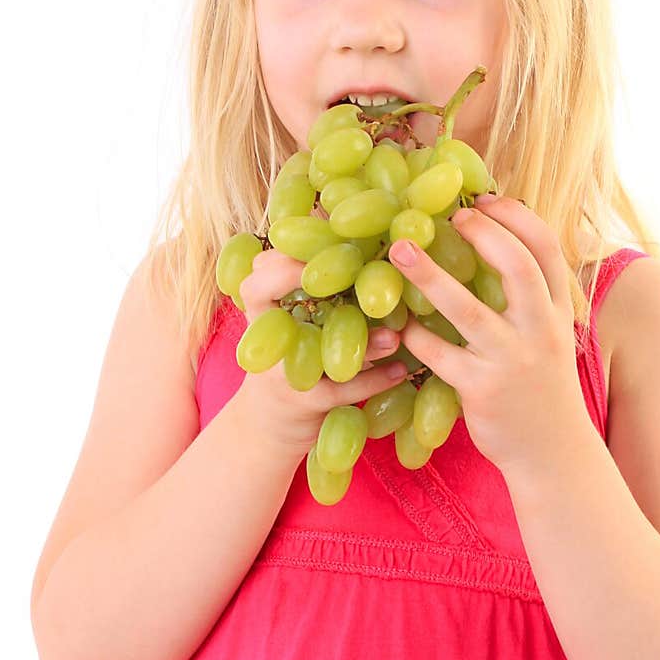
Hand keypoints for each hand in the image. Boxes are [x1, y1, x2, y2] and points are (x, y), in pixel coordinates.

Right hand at [234, 247, 406, 457]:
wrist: (268, 428)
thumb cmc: (295, 362)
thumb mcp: (297, 325)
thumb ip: (316, 289)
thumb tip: (355, 231)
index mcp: (264, 314)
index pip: (257, 277)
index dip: (284, 257)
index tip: (327, 239)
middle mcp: (267, 339)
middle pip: (266, 299)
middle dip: (303, 278)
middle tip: (356, 268)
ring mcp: (281, 373)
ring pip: (316, 350)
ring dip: (361, 342)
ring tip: (396, 335)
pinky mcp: (304, 405)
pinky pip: (341, 391)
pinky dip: (375, 380)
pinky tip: (402, 371)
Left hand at [387, 194, 590, 476]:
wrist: (552, 452)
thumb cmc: (541, 386)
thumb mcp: (550, 336)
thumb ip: (531, 297)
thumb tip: (493, 243)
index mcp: (558, 311)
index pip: (546, 248)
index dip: (516, 216)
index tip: (485, 198)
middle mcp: (540, 330)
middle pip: (517, 267)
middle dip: (482, 233)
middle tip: (448, 217)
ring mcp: (511, 360)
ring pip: (468, 310)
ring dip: (431, 276)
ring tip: (399, 252)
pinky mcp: (481, 390)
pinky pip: (440, 355)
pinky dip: (416, 335)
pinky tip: (399, 325)